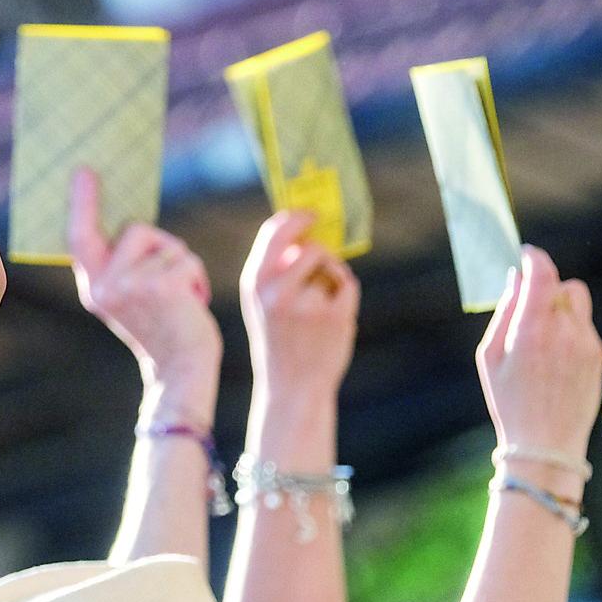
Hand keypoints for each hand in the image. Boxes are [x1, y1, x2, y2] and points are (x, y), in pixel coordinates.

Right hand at [68, 168, 219, 409]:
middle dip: (162, 246)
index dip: (83, 203)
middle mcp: (105, 287)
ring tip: (181, 298)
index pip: (81, 238)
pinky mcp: (159, 286)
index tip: (85, 171)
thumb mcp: (129, 300)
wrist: (180, 370)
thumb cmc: (163, 330)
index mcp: (94, 288)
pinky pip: (185, 258)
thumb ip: (121, 268)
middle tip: (171, 281)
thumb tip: (130, 226)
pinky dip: (197, 277)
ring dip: (182, 265)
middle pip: (136, 230)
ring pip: (166, 244)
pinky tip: (192, 304)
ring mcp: (130, 286)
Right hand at [240, 212, 358, 409]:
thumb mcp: (261, 304)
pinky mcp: (334, 315)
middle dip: (320, 244)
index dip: (294, 218)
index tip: (309, 213)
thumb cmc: (279, 341)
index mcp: (255, 284)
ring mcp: (307, 303)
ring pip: (331, 265)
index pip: (274, 233)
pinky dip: (344, 293)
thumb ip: (275, 271)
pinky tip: (333, 315)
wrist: (291, 388)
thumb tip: (303, 235)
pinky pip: (346, 283)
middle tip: (327, 244)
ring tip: (321, 302)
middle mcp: (277, 291)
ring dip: (331, 274)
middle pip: (310, 246)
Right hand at [476, 246, 601, 485]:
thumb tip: (517, 278)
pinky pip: (584, 326)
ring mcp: (586, 344)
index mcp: (532, 331)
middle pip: (562, 285)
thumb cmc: (509, 401)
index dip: (534, 258)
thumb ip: (505, 312)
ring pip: (577, 303)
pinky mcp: (598, 355)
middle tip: (528, 308)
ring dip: (560, 307)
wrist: (546, 444)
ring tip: (542, 336)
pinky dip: (569, 330)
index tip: (526, 255)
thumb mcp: (490, 357)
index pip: (543, 274)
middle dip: (545, 288)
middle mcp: (564, 332)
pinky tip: (554, 359)